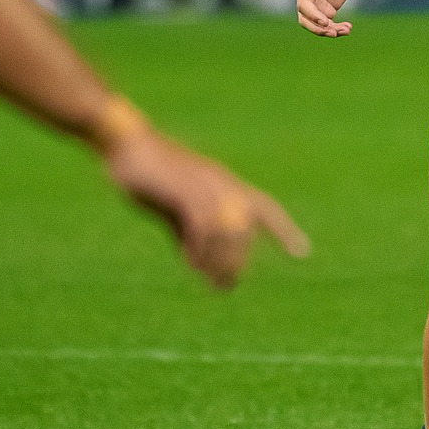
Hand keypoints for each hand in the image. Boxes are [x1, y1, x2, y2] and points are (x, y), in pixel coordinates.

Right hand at [103, 126, 308, 286]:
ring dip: (221, 258)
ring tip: (212, 279)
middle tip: (226, 283)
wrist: (127, 145)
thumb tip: (203, 265)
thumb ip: (192, 233)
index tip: (301, 252)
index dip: (283, 230)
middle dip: (239, 259)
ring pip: (227, 228)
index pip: (265, 209)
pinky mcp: (183, 190)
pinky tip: (191, 263)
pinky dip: (200, 247)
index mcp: (225, 185)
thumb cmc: (154, 176)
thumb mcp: (177, 209)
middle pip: (245, 227)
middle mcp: (222, 184)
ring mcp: (204, 185)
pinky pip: (202, 224)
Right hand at [292, 0, 358, 36]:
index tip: (326, 21)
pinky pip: (330, 24)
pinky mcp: (329, 9)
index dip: (312, 15)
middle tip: (333, 33)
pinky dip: (338, 28)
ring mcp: (318, 5)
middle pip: (306, 20)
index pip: (303, 5)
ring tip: (345, 31)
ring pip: (318, 25)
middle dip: (318, 28)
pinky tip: (348, 29)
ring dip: (329, 31)